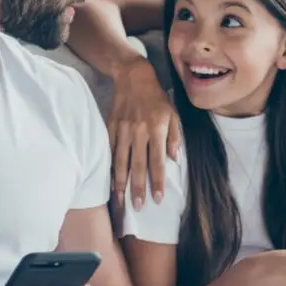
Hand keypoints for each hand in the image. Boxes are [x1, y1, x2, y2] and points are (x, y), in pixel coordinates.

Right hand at [109, 59, 180, 210]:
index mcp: (157, 129)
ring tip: (121, 200)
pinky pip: (110, 152)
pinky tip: (111, 181)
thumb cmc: (157, 98)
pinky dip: (110, 167)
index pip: (157, 161)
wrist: (133, 78)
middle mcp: (139, 132)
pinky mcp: (111, 128)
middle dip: (138, 188)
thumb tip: (174, 159)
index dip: (157, 182)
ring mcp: (123, 131)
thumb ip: (175, 137)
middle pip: (138, 166)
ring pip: (121, 161)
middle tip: (137, 207)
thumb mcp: (173, 114)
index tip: (158, 199)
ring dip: (121, 183)